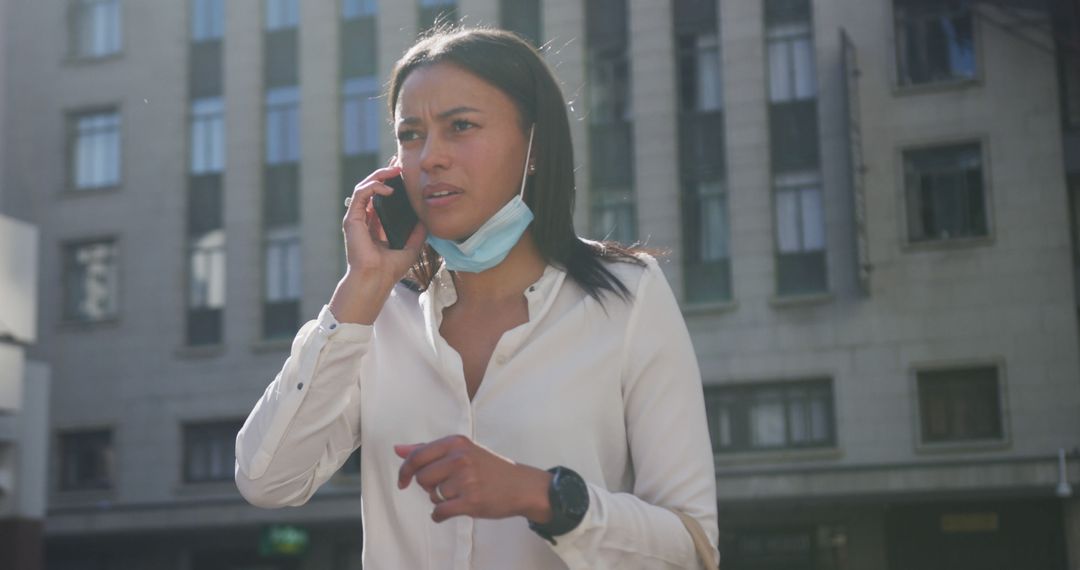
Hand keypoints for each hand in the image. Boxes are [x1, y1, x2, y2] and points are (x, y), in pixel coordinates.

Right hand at [342, 164, 425, 281]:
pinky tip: (388, 188)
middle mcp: (364, 219)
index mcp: (375, 224)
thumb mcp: (411, 247)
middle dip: (385, 173)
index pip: (381, 197)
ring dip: (380, 175)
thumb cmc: (390, 269)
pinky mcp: (352, 218)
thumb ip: (417, 233)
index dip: (390, 182)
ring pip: (365, 186)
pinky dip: (374, 186)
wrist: (376, 279)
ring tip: (395, 171)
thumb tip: (425, 219)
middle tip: (398, 163)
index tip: (402, 172)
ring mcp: (357, 218)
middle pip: (372, 188)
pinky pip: (361, 194)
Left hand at [395, 435, 552, 523]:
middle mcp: (460, 458)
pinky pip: (440, 511)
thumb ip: (428, 450)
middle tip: (447, 486)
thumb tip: (397, 449)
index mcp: (456, 442)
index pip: (417, 456)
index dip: (405, 471)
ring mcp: (466, 479)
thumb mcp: (461, 451)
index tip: (403, 482)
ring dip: (440, 500)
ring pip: (433, 495)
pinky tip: (451, 510)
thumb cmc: (488, 468)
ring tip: (459, 494)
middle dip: (428, 486)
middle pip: (422, 477)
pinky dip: (440, 515)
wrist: (521, 485)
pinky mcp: (471, 501)